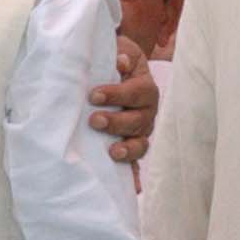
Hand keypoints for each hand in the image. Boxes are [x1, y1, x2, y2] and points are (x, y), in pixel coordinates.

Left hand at [90, 36, 157, 165]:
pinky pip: (134, 164)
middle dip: (117, 122)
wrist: (113, 67)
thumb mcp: (120, 50)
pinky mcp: (129, 145)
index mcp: (144, 88)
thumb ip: (121, 54)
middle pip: (138, 120)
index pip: (136, 92)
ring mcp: (139, 131)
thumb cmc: (114, 60)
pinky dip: (133, 176)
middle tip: (95, 121)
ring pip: (139, 143)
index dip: (118, 94)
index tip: (94, 96)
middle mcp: (146, 112)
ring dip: (127, 149)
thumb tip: (120, 62)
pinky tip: (131, 188)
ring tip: (112, 152)